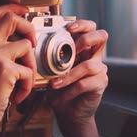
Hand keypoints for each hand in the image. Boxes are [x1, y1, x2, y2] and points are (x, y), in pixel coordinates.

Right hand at [0, 4, 36, 136]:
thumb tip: (23, 36)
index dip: (11, 7)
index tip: (24, 9)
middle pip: (11, 19)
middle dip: (28, 27)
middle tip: (32, 42)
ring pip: (26, 46)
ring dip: (30, 66)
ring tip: (22, 80)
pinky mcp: (4, 69)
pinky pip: (29, 70)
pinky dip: (28, 85)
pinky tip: (18, 94)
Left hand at [48, 19, 108, 136]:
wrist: (68, 113)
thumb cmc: (59, 90)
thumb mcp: (50, 71)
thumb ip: (47, 59)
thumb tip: (34, 47)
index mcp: (83, 49)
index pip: (90, 28)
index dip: (81, 24)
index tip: (67, 28)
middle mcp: (94, 56)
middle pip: (102, 36)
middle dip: (86, 39)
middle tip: (73, 48)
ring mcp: (100, 70)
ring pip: (90, 64)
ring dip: (69, 75)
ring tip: (55, 84)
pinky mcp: (100, 84)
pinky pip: (85, 83)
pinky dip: (70, 89)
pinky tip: (61, 96)